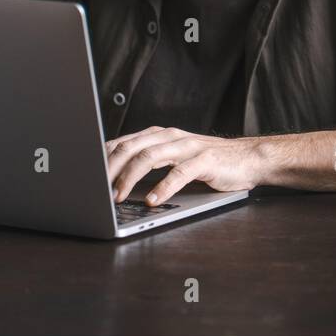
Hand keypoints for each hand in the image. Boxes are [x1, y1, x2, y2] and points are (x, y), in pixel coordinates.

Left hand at [104, 126, 264, 204]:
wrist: (249, 158)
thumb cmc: (209, 163)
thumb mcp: (174, 159)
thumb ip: (150, 162)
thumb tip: (114, 180)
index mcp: (160, 135)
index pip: (122, 142)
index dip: (101, 159)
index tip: (86, 177)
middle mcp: (171, 136)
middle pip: (131, 148)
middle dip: (108, 169)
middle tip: (95, 190)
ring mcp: (188, 147)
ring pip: (150, 157)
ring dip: (130, 178)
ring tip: (117, 196)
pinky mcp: (205, 160)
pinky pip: (180, 173)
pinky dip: (163, 187)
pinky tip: (152, 200)